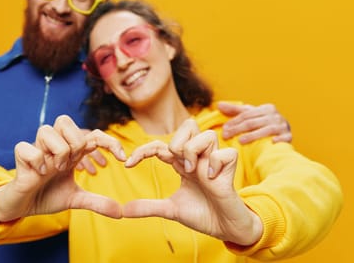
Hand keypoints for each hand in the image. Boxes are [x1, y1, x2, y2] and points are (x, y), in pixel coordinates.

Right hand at [0, 115, 125, 221]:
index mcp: (70, 151)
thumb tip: (120, 212)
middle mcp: (54, 145)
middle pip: (64, 120)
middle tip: (72, 163)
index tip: (123, 159)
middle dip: (75, 141)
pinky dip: (37, 161)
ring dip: (56, 151)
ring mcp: (37, 149)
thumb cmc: (47, 196)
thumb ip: (97, 202)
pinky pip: (28, 147)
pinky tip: (39, 173)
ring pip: (46, 130)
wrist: (22, 207)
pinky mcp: (21, 156)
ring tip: (55, 169)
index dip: (110, 141)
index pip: (92, 134)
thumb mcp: (76, 199)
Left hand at [123, 119, 262, 245]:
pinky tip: (212, 179)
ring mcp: (214, 162)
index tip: (128, 164)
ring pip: (207, 134)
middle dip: (177, 141)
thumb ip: (149, 207)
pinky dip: (216, 163)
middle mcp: (198, 158)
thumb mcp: (170, 210)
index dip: (143, 150)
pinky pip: (226, 153)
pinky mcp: (229, 170)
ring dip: (195, 150)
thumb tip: (124, 210)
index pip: (161, 144)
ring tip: (193, 171)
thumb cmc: (202, 214)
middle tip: (176, 163)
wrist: (225, 229)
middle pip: (189, 126)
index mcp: (183, 164)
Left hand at [218, 102, 291, 143]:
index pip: (247, 115)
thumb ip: (235, 110)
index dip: (234, 121)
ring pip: (267, 130)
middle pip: (253, 122)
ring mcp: (283, 126)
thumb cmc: (263, 123)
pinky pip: (284, 138)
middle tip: (226, 135)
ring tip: (240, 141)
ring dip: (253, 135)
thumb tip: (218, 104)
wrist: (283, 133)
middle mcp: (276, 116)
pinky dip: (279, 140)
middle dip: (238, 129)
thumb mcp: (250, 115)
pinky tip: (271, 143)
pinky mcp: (289, 136)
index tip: (224, 129)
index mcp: (267, 108)